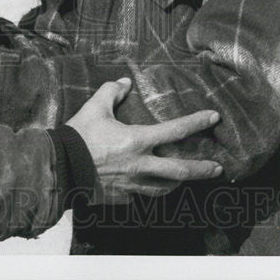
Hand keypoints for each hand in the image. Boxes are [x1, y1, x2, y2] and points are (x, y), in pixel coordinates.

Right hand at [66, 78, 221, 204]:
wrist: (61, 168)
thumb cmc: (80, 136)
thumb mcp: (95, 107)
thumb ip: (111, 91)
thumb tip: (124, 82)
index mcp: (138, 140)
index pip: (176, 130)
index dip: (197, 122)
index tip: (214, 118)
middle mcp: (141, 165)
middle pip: (181, 170)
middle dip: (203, 169)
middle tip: (218, 168)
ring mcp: (133, 185)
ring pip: (164, 188)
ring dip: (178, 183)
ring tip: (185, 180)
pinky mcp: (122, 197)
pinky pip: (140, 196)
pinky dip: (147, 190)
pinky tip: (148, 187)